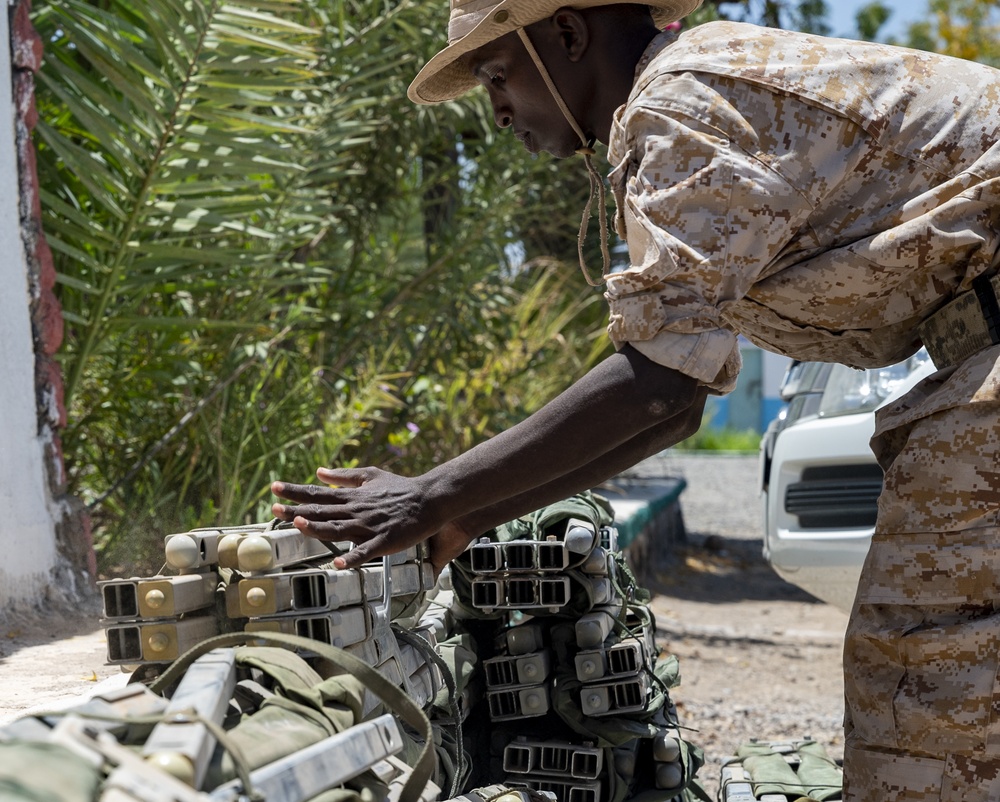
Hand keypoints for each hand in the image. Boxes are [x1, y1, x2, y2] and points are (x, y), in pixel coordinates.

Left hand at [271, 466, 469, 573]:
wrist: (430, 499)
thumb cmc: (401, 488)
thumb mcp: (371, 475)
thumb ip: (344, 475)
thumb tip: (319, 471)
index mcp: (352, 496)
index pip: (318, 494)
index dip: (295, 491)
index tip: (274, 488)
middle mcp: (356, 510)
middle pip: (322, 511)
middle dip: (297, 510)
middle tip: (274, 508)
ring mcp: (369, 526)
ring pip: (339, 529)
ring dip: (318, 527)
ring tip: (298, 525)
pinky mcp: (385, 540)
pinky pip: (366, 551)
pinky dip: (353, 558)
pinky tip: (339, 564)